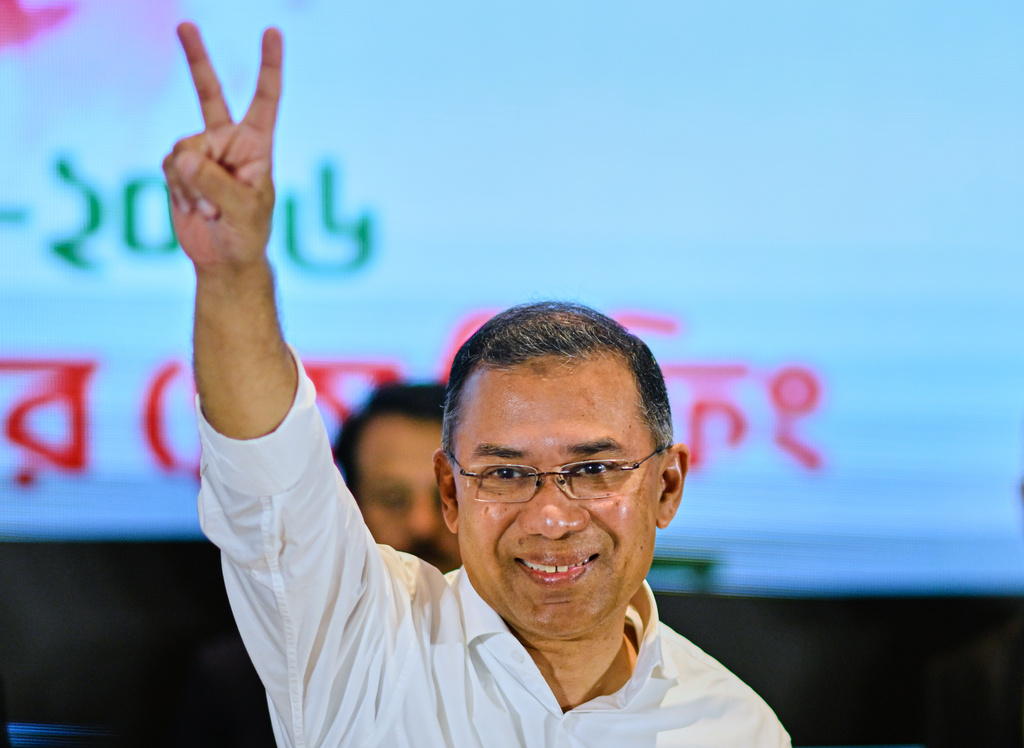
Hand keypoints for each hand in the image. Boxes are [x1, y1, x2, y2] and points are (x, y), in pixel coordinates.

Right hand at [163, 22, 282, 270]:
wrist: (223, 259)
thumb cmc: (246, 236)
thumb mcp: (241, 212)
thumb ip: (214, 184)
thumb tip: (183, 157)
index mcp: (256, 145)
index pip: (265, 99)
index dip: (268, 65)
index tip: (272, 31)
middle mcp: (228, 142)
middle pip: (209, 93)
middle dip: (196, 59)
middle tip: (186, 25)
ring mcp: (202, 153)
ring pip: (182, 148)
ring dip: (191, 182)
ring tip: (209, 208)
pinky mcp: (180, 168)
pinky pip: (169, 165)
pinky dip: (178, 188)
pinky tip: (193, 207)